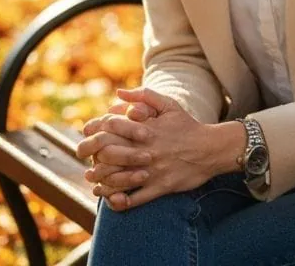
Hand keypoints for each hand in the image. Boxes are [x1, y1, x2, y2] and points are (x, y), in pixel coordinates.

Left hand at [88, 88, 246, 211]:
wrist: (211, 149)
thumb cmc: (187, 125)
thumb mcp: (169, 104)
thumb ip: (143, 96)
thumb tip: (118, 92)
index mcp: (146, 129)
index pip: (110, 127)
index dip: (93, 130)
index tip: (85, 134)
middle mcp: (146, 150)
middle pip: (108, 153)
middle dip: (90, 155)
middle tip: (83, 157)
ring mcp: (152, 170)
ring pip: (117, 178)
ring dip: (100, 180)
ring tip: (93, 179)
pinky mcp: (160, 187)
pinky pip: (135, 198)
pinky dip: (119, 201)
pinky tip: (110, 199)